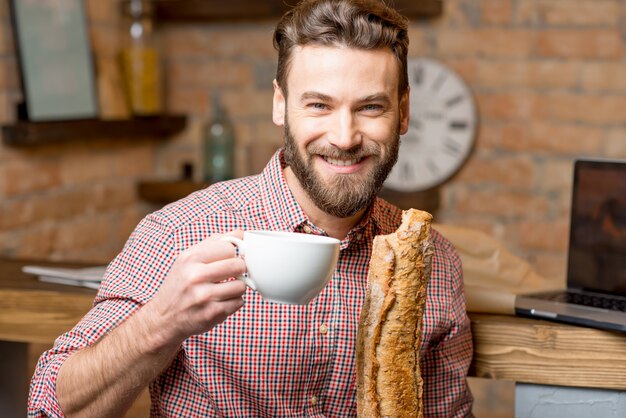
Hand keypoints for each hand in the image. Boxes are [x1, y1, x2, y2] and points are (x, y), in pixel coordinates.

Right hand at [146, 230, 246, 347]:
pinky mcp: (212, 313)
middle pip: (238, 265)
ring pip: (241, 285)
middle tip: (230, 275)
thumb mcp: (187, 260)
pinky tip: (220, 302)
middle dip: (239, 270)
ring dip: (236, 288)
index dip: (232, 254)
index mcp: (190, 258)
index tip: (229, 259)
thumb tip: (241, 234)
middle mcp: (196, 275)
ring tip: (223, 290)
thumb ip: (212, 244)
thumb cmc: (179, 286)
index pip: (229, 247)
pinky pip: (239, 302)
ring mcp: (204, 296)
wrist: (162, 320)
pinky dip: (233, 303)